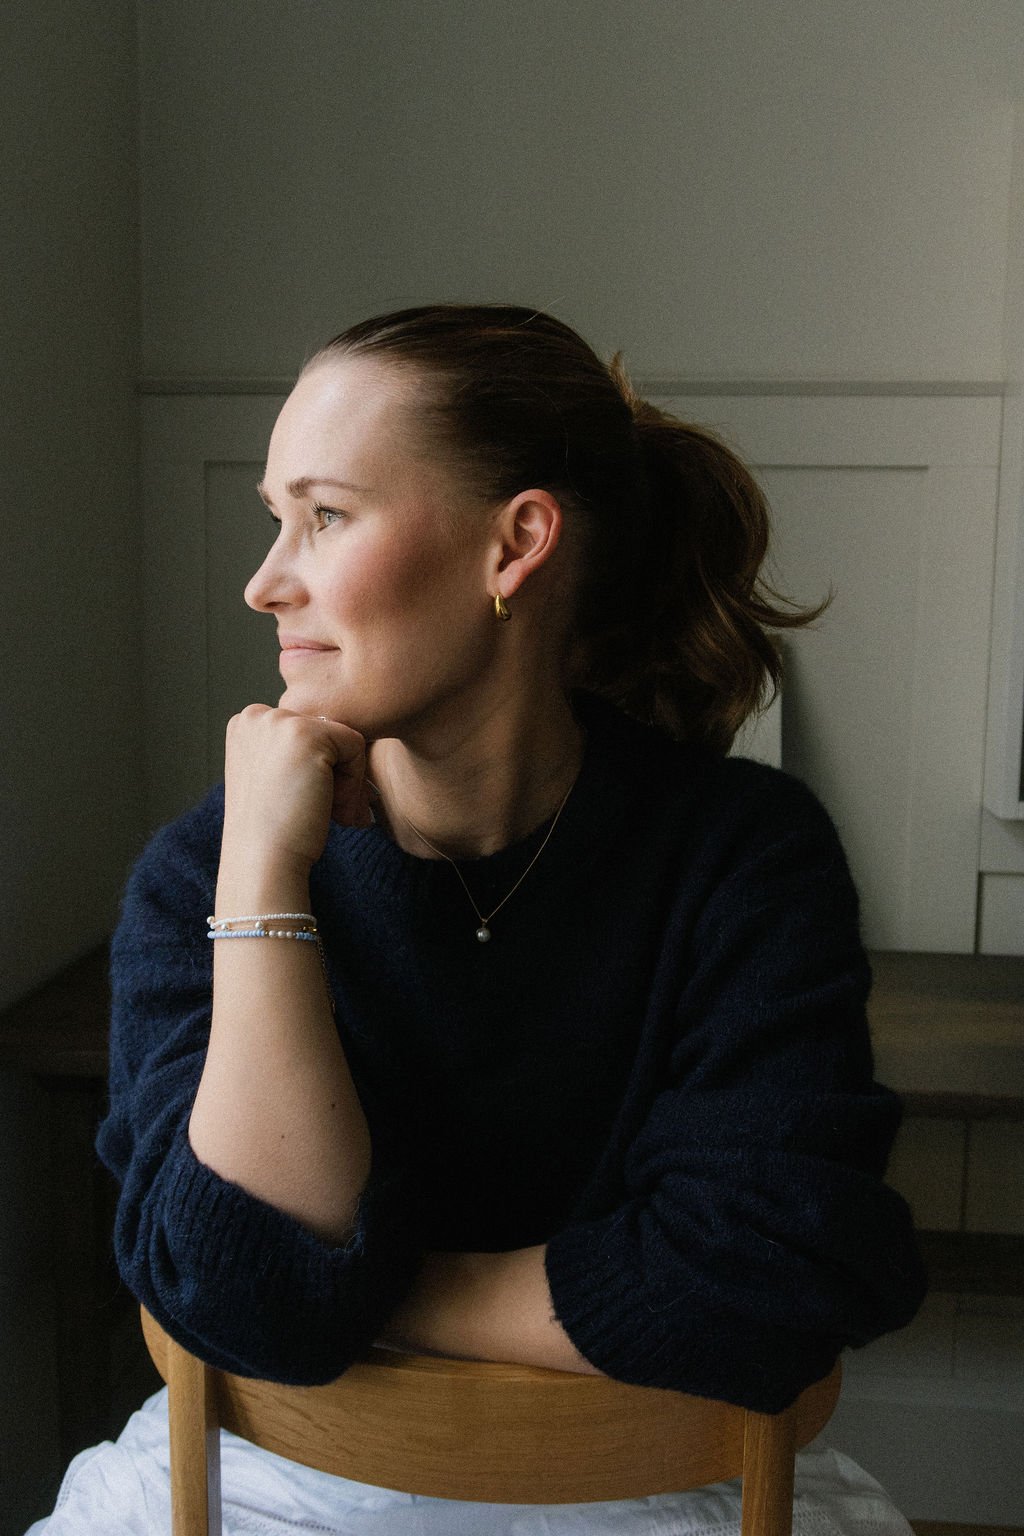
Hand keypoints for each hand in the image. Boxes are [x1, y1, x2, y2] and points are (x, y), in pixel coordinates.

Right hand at [221, 704, 373, 870]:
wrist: (262, 861)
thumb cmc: (271, 830)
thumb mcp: (272, 778)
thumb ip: (292, 752)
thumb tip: (341, 742)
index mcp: (246, 724)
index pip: (307, 732)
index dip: (314, 770)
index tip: (297, 801)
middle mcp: (257, 714)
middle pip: (326, 732)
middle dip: (332, 774)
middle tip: (315, 810)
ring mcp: (279, 721)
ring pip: (343, 740)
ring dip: (344, 780)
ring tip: (325, 811)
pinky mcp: (306, 732)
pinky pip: (356, 746)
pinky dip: (353, 782)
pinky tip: (330, 807)